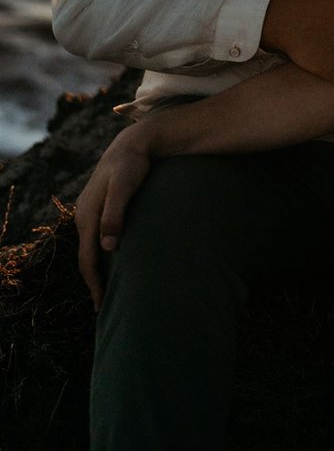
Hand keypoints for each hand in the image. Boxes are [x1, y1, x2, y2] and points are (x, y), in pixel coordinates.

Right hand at [75, 127, 152, 310]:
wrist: (132, 144)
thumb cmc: (131, 165)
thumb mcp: (123, 187)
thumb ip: (115, 215)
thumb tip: (107, 247)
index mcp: (87, 216)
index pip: (88, 259)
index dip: (94, 284)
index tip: (101, 306)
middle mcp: (84, 216)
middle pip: (85, 257)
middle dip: (93, 282)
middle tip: (103, 306)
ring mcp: (90, 211)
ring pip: (89, 247)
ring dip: (96, 269)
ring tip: (106, 288)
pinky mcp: (99, 207)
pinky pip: (95, 237)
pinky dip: (99, 253)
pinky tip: (110, 259)